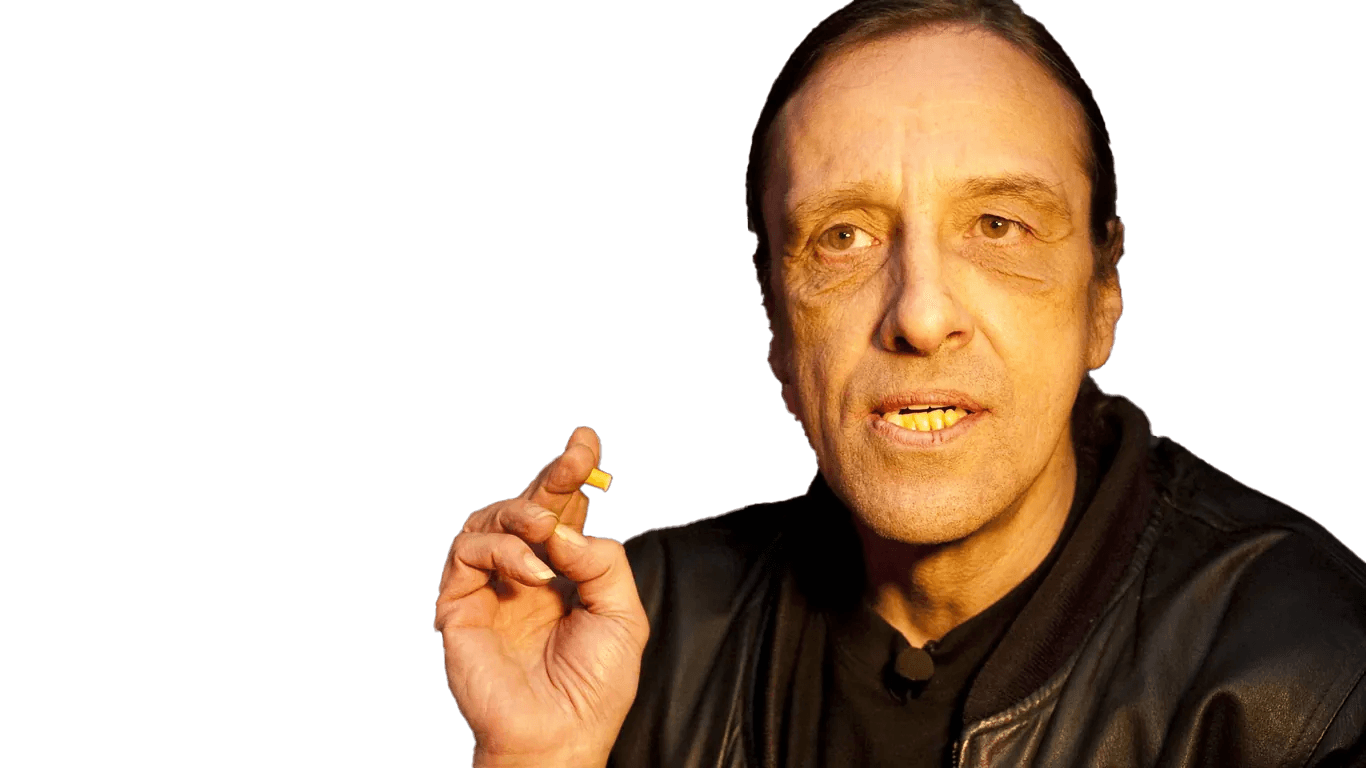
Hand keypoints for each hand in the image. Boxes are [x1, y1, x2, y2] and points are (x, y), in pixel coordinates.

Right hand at [434, 427, 647, 767]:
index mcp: (564, 573)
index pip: (563, 511)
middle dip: (552, 475)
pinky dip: (500, 551)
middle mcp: (524, 573)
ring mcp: (490, 588)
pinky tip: (532, 572)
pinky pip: (466, 554)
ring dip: (521, 514)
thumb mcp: (623, 616)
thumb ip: (603, 562)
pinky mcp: (460, 604)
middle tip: (574, 458)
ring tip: (546, 531)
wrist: (559, 737)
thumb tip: (565, 529)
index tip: (586, 442)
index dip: (570, 474)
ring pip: (488, 520)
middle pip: (528, 505)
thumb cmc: (594, 688)